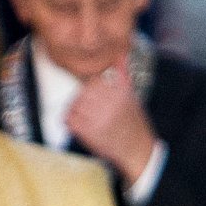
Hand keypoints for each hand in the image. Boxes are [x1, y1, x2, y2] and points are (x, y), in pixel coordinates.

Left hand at [65, 68, 157, 188]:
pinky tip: (75, 123)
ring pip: (74, 104)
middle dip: (81, 96)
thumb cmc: (133, 122)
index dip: (90, 83)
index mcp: (120, 92)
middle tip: (83, 103)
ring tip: (80, 113)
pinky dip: (69, 120)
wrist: (136, 149)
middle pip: (83, 91)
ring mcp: (98, 118)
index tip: (91, 90)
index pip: (96, 78)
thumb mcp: (132, 97)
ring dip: (73, 108)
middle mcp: (109, 103)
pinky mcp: (88, 133)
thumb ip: (123, 76)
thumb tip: (120, 55)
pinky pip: (70, 120)